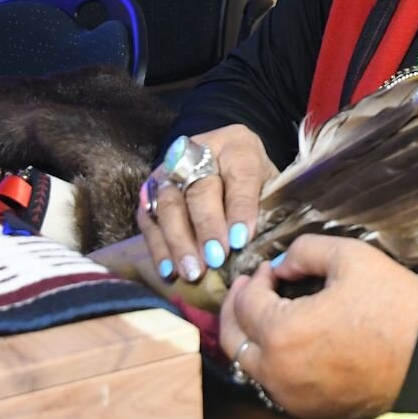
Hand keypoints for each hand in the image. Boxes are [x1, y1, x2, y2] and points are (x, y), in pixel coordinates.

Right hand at [137, 125, 274, 282]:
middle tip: (215, 259)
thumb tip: (263, 248)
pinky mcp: (149, 190)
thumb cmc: (252, 182)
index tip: (240, 240)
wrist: (223, 164)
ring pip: (169, 204)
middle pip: (200, 189)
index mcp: (238, 147)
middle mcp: (200, 152)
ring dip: (180, 242)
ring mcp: (170, 170)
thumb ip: (266, 208)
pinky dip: (158, 247)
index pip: (240, 175)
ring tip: (192, 271)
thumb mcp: (268, 185)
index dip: (240, 208)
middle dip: (207, 227)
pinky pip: (149, 220)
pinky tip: (169, 270)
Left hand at [220, 234, 417, 418]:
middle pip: (233, 340)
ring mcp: (291, 396)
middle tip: (249, 287)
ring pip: (248, 365)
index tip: (270, 267)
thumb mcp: (350, 257)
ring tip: (266, 310)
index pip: (246, 302)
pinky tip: (287, 338)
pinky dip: (269, 358)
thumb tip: (280, 265)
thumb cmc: (393, 303)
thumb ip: (304, 251)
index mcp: (283, 333)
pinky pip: (272, 382)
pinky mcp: (308, 409)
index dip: (254, 278)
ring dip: (250, 334)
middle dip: (236, 308)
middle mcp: (278, 372)